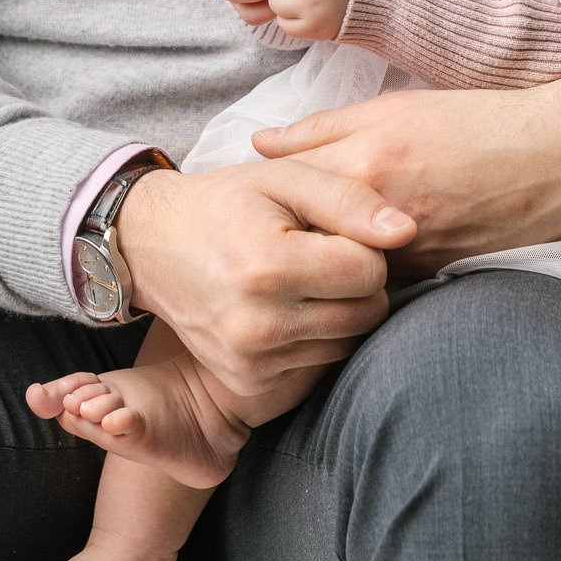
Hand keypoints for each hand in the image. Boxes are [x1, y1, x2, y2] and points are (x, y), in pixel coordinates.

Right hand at [111, 160, 416, 400]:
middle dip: (360, 280)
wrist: (154, 246)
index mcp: (268, 266)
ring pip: (348, 340)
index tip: (332, 230)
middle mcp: (259, 324)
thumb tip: (406, 231)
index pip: (369, 270)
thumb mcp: (284, 178)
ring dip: (342, 308)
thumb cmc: (227, 203)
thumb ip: (349, 199)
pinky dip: (316, 333)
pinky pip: (318, 361)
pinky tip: (289, 305)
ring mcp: (252, 360)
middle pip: (367, 312)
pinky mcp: (249, 381)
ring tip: (305, 277)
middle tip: (324, 253)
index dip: (364, 244)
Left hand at [250, 72, 560, 280]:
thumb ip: (320, 130)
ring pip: (341, 275)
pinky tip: (341, 285)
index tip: (233, 218)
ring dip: (315, 274)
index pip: (287, 196)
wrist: (555, 155)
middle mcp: (382, 214)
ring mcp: (411, 252)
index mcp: (366, 162)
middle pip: (306, 244)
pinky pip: (382, 289)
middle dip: (277, 251)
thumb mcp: (391, 108)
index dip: (254, 209)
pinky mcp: (436, 276)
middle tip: (248, 255)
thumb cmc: (470, 121)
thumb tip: (259, 145)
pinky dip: (360, 287)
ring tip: (284, 274)